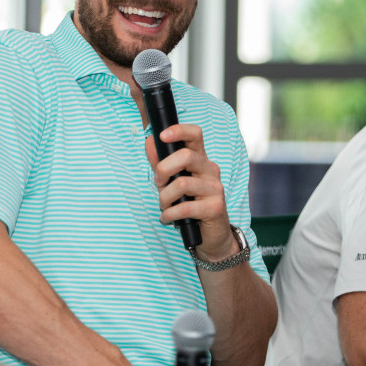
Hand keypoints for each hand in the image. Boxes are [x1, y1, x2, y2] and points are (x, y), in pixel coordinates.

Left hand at [144, 124, 233, 260]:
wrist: (211, 235)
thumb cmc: (190, 204)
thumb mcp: (171, 182)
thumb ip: (160, 163)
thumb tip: (149, 141)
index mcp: (200, 159)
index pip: (195, 134)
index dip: (179, 130)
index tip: (162, 136)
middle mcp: (210, 170)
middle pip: (186, 156)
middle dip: (163, 169)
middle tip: (158, 182)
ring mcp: (215, 188)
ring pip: (182, 184)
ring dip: (164, 198)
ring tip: (164, 206)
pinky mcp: (215, 207)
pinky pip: (185, 207)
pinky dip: (170, 214)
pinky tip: (167, 218)